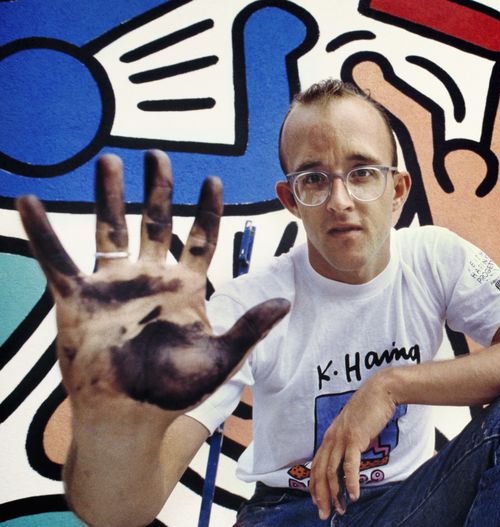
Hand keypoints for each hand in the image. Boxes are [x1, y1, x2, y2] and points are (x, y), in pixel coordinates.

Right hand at [16, 151, 289, 424]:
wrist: (131, 416)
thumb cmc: (177, 391)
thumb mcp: (223, 357)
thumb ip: (251, 327)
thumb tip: (286, 302)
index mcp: (186, 288)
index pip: (201, 238)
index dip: (208, 210)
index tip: (214, 180)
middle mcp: (150, 278)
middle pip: (154, 221)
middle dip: (157, 188)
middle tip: (158, 155)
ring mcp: (113, 286)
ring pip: (111, 228)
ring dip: (109, 195)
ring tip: (109, 160)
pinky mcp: (77, 299)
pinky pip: (57, 259)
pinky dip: (42, 232)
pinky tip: (26, 202)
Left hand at [309, 371, 397, 518]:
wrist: (381, 390)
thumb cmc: (371, 408)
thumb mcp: (355, 427)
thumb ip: (349, 442)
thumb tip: (351, 460)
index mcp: (330, 436)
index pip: (317, 466)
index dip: (315, 486)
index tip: (318, 501)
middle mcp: (331, 439)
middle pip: (320, 473)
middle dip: (321, 496)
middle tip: (323, 514)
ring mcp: (341, 439)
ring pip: (331, 473)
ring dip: (334, 494)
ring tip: (339, 509)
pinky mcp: (355, 438)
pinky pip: (350, 466)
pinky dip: (351, 483)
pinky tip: (354, 495)